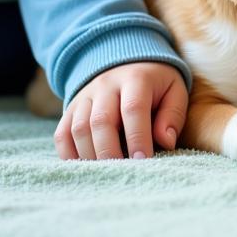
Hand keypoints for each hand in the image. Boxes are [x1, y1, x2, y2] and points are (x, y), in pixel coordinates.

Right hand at [54, 62, 187, 160]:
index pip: (133, 109)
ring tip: (108, 172)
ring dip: (91, 156)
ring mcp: (85, 97)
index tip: (143, 161)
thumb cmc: (156, 84)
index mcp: (136, 79)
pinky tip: (87, 167)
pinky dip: (70, 155)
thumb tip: (166, 142)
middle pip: (101, 121)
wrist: (128, 64)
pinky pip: (62, 135)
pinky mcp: (70, 109)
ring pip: (79, 129)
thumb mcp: (174, 90)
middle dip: (111, 152)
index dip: (137, 137)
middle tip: (123, 172)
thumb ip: (173, 114)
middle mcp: (106, 85)